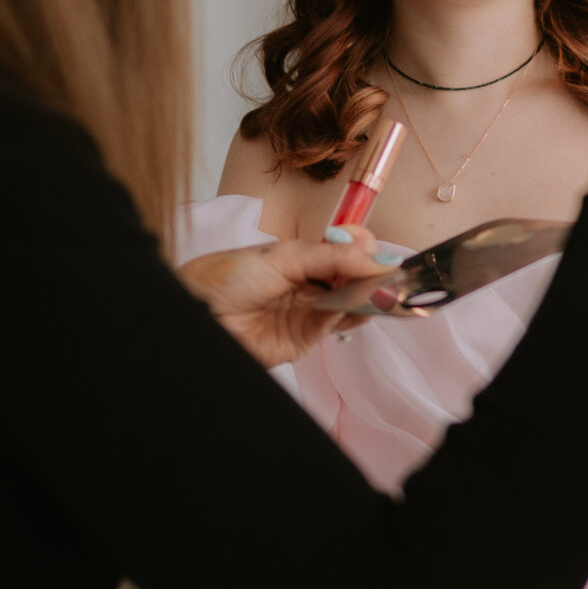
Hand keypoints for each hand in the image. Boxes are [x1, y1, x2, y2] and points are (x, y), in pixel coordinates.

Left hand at [176, 231, 388, 366]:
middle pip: (354, 278)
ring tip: (382, 287)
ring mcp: (309, 312)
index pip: (346, 251)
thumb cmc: (231, 275)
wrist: (198, 312)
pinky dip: (351, 315)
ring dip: (368, 295)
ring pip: (351, 304)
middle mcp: (311, 284)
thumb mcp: (285, 256)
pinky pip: (335, 326)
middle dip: (373, 273)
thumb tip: (377, 258)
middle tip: (389, 271)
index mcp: (305, 257)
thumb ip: (332, 257)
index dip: (364, 249)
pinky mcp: (305, 340)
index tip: (373, 248)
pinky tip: (360, 303)